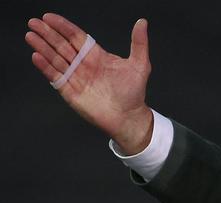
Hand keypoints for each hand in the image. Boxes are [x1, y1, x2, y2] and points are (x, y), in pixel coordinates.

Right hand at [25, 13, 153, 154]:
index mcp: (96, 56)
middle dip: (47, 34)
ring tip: (30, 36)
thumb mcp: (140, 65)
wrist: (129, 117)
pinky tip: (37, 56)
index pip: (76, 37)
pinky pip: (56, 77)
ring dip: (42, 47)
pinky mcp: (70, 92)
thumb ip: (139, 43)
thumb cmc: (134, 93)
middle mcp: (83, 65)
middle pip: (62, 45)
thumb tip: (142, 22)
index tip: (49, 17)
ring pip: (55, 59)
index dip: (62, 26)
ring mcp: (75, 78)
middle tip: (33, 22)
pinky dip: (46, 67)